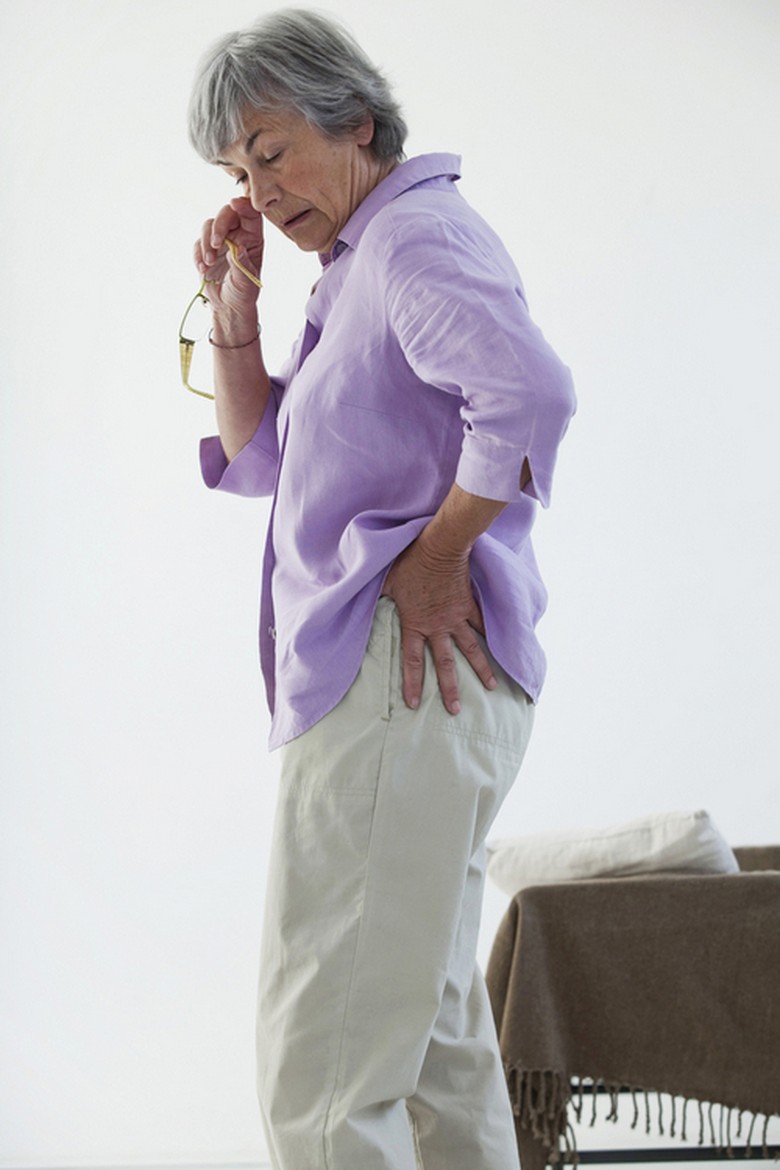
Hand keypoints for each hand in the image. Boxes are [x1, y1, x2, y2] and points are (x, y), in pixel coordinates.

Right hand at [194, 196, 263, 317]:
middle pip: (227, 214)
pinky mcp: (206, 248)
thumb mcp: (247, 282)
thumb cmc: (243, 293)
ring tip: (209, 264)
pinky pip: (198, 242)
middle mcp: (237, 235)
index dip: (244, 205)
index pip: (251, 214)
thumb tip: (238, 247)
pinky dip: (198, 255)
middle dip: (219, 226)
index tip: (235, 204)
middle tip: (216, 244)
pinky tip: (203, 269)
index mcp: (253, 239)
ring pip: (209, 225)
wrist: (228, 306)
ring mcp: (221, 240)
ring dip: (206, 243)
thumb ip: (243, 264)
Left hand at [381, 537, 497, 714]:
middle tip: (456, 710)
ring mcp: (456, 617)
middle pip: (446, 664)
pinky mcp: (469, 604)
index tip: (414, 704)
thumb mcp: (386, 582)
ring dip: (481, 669)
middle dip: (451, 689)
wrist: (439, 548)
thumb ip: (377, 596)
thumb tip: (359, 599)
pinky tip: (499, 648)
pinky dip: (489, 636)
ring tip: (492, 687)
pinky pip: (481, 623)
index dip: (412, 684)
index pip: (411, 661)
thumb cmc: (409, 563)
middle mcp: (438, 626)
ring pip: (472, 649)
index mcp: (415, 624)